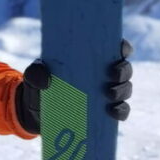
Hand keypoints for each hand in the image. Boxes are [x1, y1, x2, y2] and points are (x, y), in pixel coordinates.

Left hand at [15, 39, 133, 133]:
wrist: (36, 112)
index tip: (121, 48)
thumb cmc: (38, 85)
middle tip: (112, 74)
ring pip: (126, 88)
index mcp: (89, 57)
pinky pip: (122, 111)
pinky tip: (113, 112)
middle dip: (123, 70)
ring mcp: (106, 93)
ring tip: (109, 94)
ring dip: (123, 90)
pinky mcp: (105, 112)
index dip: (123, 47)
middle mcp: (102, 73)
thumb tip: (45, 78)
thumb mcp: (34, 76)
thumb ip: (36, 73)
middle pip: (125, 68)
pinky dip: (122, 111)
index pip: (113, 48)